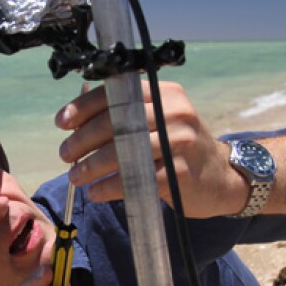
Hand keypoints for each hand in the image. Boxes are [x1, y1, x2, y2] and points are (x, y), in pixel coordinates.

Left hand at [55, 80, 249, 217]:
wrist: (222, 177)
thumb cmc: (180, 148)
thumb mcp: (163, 120)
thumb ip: (128, 116)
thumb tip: (77, 125)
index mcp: (165, 93)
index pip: (116, 93)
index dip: (84, 107)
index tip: (63, 122)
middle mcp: (174, 112)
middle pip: (115, 122)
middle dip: (82, 140)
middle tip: (65, 154)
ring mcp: (178, 142)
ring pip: (122, 152)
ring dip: (91, 166)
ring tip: (76, 176)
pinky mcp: (179, 173)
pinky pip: (134, 179)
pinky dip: (109, 187)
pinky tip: (97, 192)